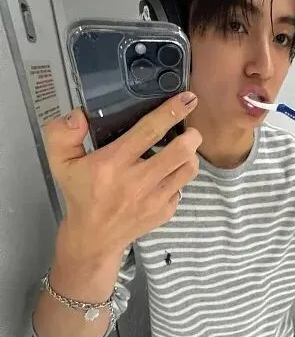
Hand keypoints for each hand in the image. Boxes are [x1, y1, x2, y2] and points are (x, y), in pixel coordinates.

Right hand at [44, 92, 201, 259]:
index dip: (171, 111)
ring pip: (189, 169)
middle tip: (190, 130)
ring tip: (183, 150)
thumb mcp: (61, 162)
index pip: (149, 131)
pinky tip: (167, 175)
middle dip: (192, 135)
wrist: (94, 237)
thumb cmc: (80, 194)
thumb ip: (62, 134)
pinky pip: (183, 187)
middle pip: (180, 151)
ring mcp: (156, 198)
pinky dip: (179, 177)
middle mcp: (139, 180)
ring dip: (190, 155)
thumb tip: (80, 114)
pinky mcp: (166, 211)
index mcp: (114, 163)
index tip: (189, 99)